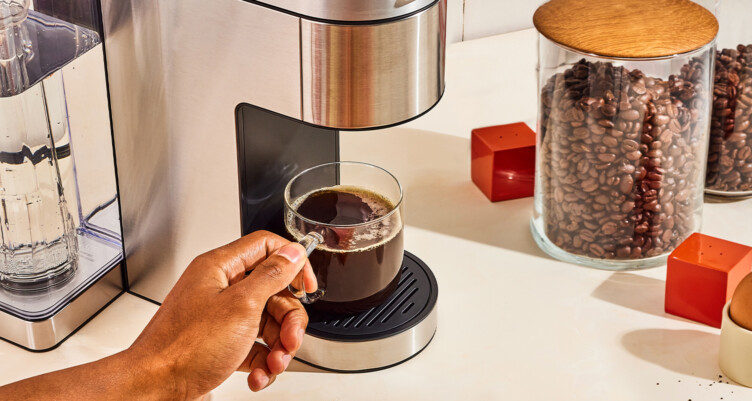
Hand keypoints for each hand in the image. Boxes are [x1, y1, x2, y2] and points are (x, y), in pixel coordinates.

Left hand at [127, 231, 316, 399]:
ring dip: (278, 346)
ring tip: (274, 364)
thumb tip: (293, 253)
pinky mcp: (220, 343)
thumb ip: (272, 276)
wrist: (154, 388)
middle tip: (290, 339)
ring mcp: (220, 317)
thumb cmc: (184, 348)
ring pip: (267, 322)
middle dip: (288, 320)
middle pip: (274, 291)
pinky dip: (262, 362)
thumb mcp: (241, 306)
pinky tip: (258, 374)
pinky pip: (254, 346)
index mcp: (220, 268)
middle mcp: (220, 289)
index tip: (306, 286)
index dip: (292, 263)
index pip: (267, 247)